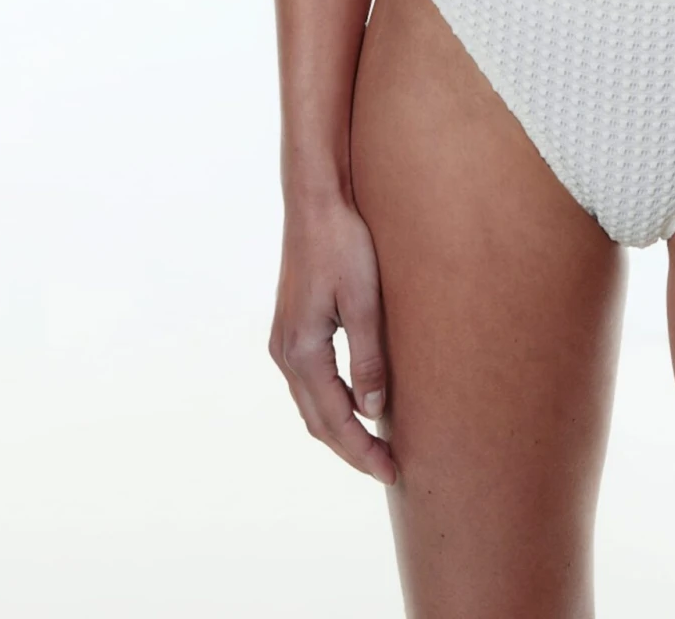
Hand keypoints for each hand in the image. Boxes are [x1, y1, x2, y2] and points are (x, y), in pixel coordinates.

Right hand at [268, 195, 398, 484]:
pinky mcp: (292, 328)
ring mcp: (284, 341)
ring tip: (375, 446)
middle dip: (351, 449)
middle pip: (317, 420)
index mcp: (301, 351)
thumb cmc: (343, 244)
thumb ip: (368, 359)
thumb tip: (374, 412)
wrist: (315, 203)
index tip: (390, 471)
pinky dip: (331, 403)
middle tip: (388, 469)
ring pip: (311, 404)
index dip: (362, 450)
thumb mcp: (364, 301)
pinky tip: (355, 405)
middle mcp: (284, 352)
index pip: (334, 419)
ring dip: (340, 429)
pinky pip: (310, 382)